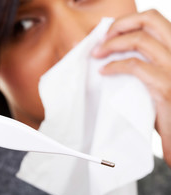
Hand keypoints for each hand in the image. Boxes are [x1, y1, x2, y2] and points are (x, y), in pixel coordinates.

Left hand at [92, 10, 170, 165]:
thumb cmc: (166, 108)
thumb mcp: (158, 77)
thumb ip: (144, 60)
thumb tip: (112, 49)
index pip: (154, 19)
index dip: (128, 21)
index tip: (109, 32)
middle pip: (150, 19)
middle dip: (119, 25)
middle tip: (102, 39)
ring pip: (140, 40)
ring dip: (111, 44)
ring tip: (97, 54)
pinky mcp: (166, 85)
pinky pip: (134, 66)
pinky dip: (114, 65)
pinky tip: (104, 71)